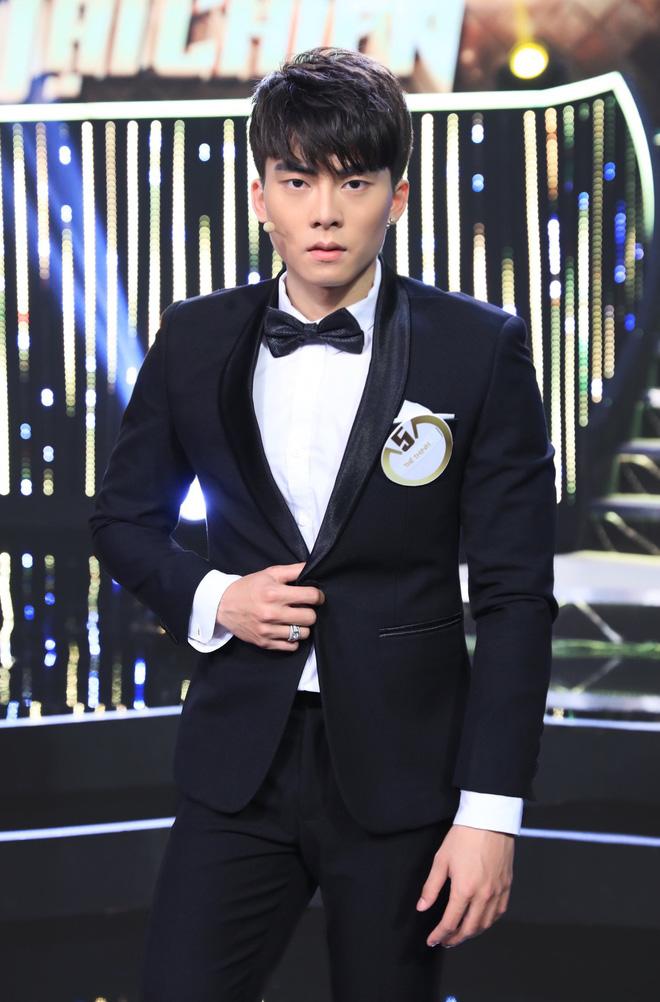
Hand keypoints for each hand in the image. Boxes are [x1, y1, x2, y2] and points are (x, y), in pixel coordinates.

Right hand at [216, 561, 324, 650]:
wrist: (223, 605)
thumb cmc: (249, 587)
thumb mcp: (269, 573)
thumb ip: (293, 570)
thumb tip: (312, 567)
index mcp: (274, 593)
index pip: (311, 596)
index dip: (317, 595)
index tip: (315, 596)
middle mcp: (272, 613)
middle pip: (310, 617)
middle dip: (311, 611)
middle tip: (304, 608)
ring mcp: (268, 630)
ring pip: (303, 633)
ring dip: (303, 626)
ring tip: (295, 620)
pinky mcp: (264, 642)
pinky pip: (291, 646)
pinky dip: (293, 639)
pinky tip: (287, 630)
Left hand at [416, 824, 513, 947]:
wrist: (489, 820)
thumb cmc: (464, 837)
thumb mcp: (441, 860)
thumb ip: (431, 887)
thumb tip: (422, 906)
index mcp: (464, 890)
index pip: (450, 922)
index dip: (439, 934)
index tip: (432, 940)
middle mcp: (483, 895)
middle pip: (469, 928)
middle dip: (455, 938)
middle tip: (445, 940)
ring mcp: (497, 892)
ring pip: (485, 924)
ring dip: (471, 933)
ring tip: (460, 934)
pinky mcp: (507, 886)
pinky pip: (498, 912)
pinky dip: (488, 922)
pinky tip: (480, 921)